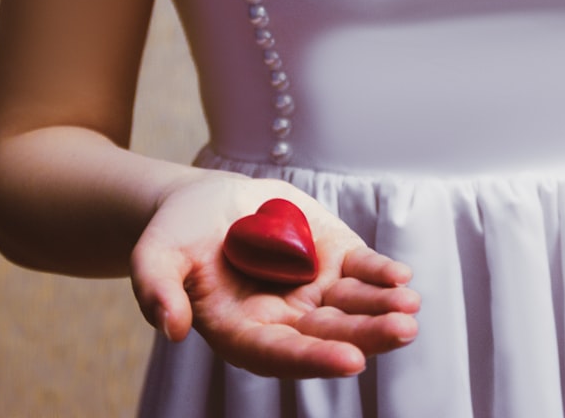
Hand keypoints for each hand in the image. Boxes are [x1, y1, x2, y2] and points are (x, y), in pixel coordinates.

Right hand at [130, 171, 419, 378]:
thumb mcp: (154, 255)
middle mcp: (284, 320)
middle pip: (329, 336)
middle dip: (367, 335)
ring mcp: (312, 290)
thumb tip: (169, 328)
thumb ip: (156, 290)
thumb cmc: (175, 234)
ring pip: (352, 307)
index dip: (314, 359)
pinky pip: (360, 270)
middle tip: (402, 331)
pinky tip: (401, 276)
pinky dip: (381, 273)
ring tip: (410, 307)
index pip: (280, 355)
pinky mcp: (331, 257)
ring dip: (383, 308)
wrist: (204, 202)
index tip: (351, 362)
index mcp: (241, 332)